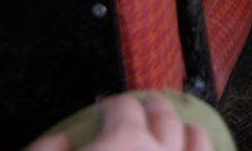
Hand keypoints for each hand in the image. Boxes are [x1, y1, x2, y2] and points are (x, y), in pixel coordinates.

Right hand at [27, 94, 211, 150]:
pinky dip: (203, 149)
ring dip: (186, 128)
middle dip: (152, 107)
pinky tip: (200, 147)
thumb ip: (47, 149)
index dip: (112, 105)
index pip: (122, 106)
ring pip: (194, 140)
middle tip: (145, 105)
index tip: (107, 108)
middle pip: (162, 116)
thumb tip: (61, 136)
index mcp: (122, 141)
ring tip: (184, 124)